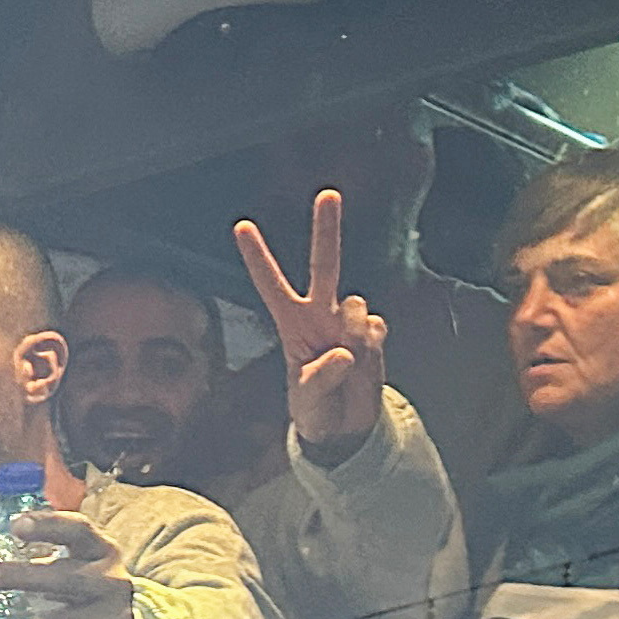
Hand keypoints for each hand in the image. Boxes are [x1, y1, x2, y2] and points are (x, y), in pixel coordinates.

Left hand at [234, 189, 387, 457]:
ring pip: (357, 307)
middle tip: (328, 193)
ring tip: (345, 366)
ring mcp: (349, 322)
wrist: (346, 426)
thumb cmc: (314, 408)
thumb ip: (321, 378)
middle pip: (325, 265)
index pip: (270, 284)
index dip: (258, 257)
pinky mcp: (374, 335)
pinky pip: (377, 332)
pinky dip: (373, 351)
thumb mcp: (307, 400)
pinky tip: (364, 366)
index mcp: (291, 323)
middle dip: (326, 229)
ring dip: (353, 333)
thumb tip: (345, 351)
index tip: (241, 225)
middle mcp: (320, 314)